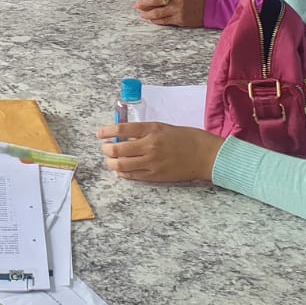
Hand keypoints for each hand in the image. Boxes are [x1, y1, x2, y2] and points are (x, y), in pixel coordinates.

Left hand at [96, 121, 224, 184]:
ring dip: (111, 163)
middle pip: (118, 149)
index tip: (99, 133)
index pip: (122, 130)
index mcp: (152, 130)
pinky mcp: (155, 176)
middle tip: (105, 148)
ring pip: (121, 165)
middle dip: (107, 149)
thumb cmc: (187, 138)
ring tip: (110, 160)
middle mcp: (150, 146)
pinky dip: (123, 173)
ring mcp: (152, 163)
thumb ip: (144, 131)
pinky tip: (121, 170)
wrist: (206, 155)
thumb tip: (123, 135)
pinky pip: (132, 176)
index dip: (107, 132)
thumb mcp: (164, 127)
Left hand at [134, 0, 203, 26]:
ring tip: (143, 14)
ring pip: (157, 13)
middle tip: (137, 5)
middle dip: (144, 4)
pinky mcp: (179, 19)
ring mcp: (178, 10)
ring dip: (148, 14)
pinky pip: (164, 21)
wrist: (209, 8)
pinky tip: (152, 19)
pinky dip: (156, 20)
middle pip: (155, 1)